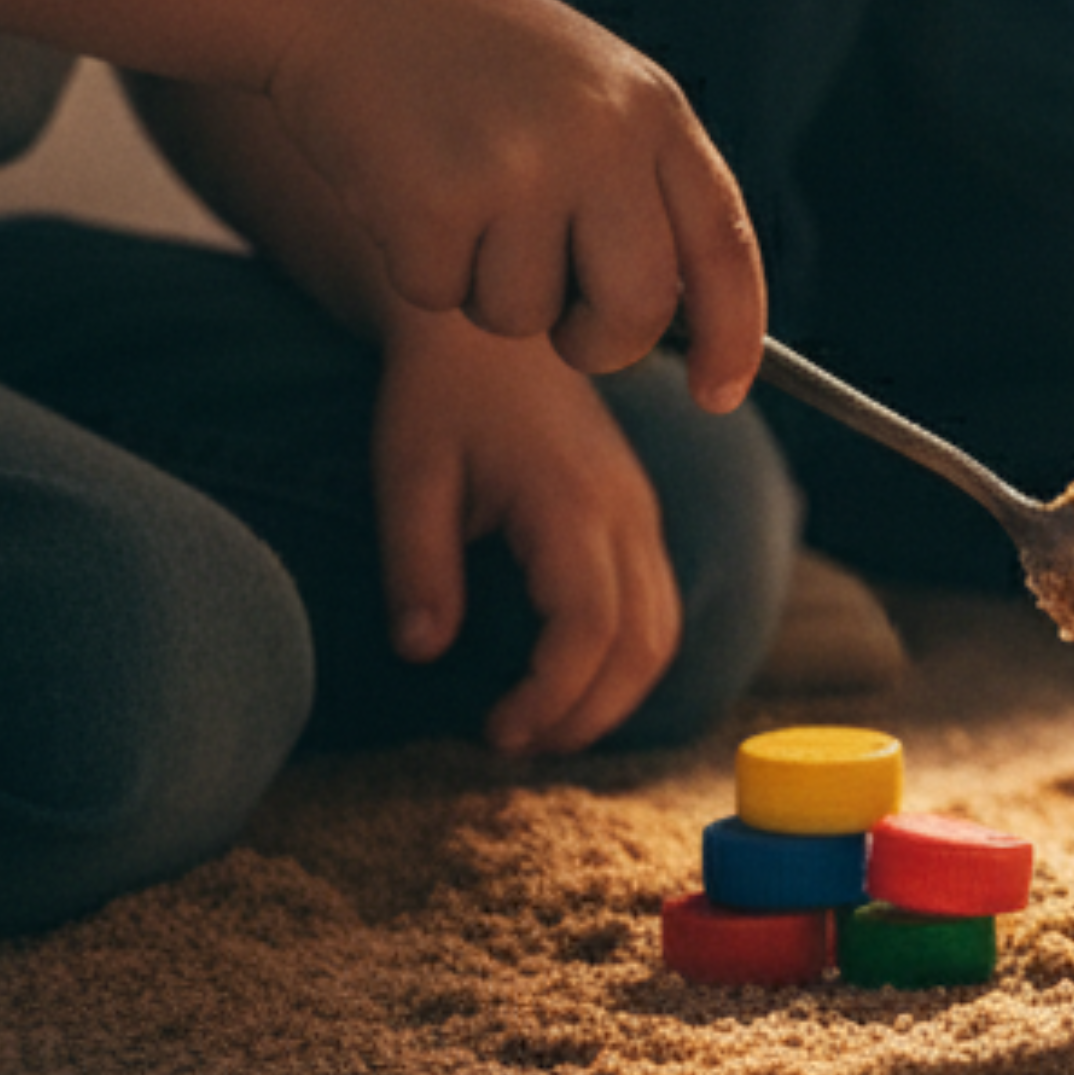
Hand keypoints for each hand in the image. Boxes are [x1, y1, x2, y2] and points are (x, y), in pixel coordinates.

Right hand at [266, 0, 764, 403]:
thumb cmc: (461, 56)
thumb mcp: (582, 92)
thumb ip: (635, 186)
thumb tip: (671, 325)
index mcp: (653, 110)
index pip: (722, 244)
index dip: (733, 332)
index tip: (721, 392)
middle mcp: (602, 137)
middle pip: (636, 313)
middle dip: (597, 343)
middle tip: (555, 315)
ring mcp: (521, 167)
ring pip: (525, 319)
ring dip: (482, 287)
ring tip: (455, 192)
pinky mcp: (435, 199)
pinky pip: (438, 300)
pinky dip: (413, 267)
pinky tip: (399, 186)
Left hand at [373, 312, 683, 753]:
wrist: (491, 327)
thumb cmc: (444, 394)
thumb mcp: (409, 474)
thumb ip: (418, 566)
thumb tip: (422, 654)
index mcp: (572, 502)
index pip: (590, 627)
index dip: (551, 696)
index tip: (494, 732)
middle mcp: (625, 511)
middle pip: (645, 642)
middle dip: (587, 714)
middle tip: (516, 747)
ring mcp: (640, 512)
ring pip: (663, 630)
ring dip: (613, 695)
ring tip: (543, 728)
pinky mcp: (636, 514)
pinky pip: (657, 605)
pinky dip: (625, 660)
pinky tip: (568, 681)